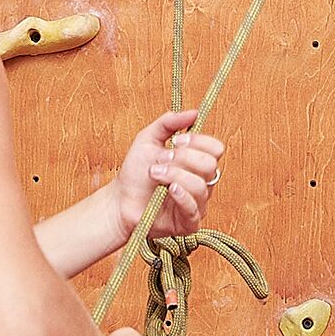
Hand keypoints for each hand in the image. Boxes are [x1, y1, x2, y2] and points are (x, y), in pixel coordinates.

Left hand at [112, 109, 221, 238]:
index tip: (177, 141)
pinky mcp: (189, 222)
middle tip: (162, 159)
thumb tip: (194, 113)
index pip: (215, 149)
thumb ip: (169, 122)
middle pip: (210, 165)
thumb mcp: (148, 139)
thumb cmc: (135, 172)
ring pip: (201, 185)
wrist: (119, 200)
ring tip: (154, 174)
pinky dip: (182, 196)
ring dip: (174, 175)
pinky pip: (194, 208)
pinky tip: (168, 190)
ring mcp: (197, 203)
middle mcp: (202, 182)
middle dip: (184, 159)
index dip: (199, 142)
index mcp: (196, 163)